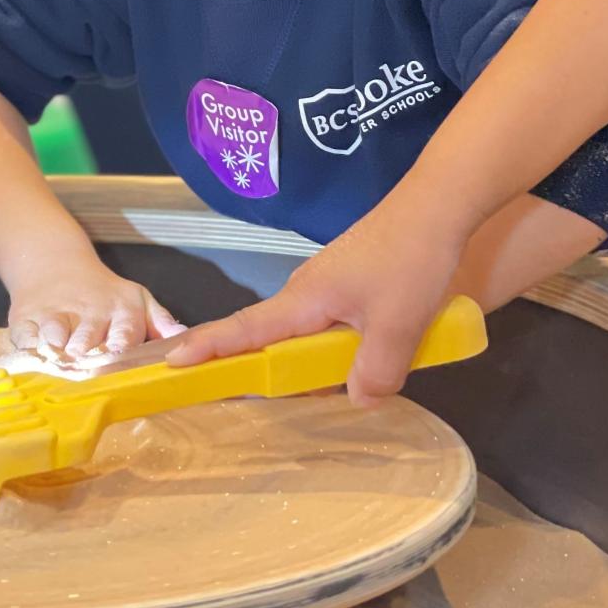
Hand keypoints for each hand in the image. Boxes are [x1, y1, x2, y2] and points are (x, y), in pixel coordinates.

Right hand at [7, 255, 184, 357]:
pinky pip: (24, 336)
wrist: (55, 265)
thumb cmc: (105, 293)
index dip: (121, 346)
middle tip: (87, 369)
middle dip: (87, 355)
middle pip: (88, 339)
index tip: (118, 357)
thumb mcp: (138, 300)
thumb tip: (184, 338)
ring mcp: (55, 316)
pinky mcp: (25, 318)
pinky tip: (31, 358)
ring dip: (57, 350)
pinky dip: (27, 348)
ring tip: (60, 362)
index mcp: (120, 311)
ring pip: (55, 335)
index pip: (124, 333)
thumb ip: (160, 322)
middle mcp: (88, 314)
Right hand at [162, 214, 463, 405]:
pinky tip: (369, 356)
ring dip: (313, 360)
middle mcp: (305, 291)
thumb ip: (376, 370)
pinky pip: (330, 323)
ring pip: (307, 332)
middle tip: (273, 398)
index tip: (173, 362)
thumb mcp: (398, 326)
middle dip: (266, 368)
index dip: (209, 347)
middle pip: (272, 337)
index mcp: (304, 299)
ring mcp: (326, 284)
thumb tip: (359, 399)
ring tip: (337, 385)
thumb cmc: (409, 261)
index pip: (245, 328)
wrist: (434, 208)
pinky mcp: (348, 282)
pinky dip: (336, 345)